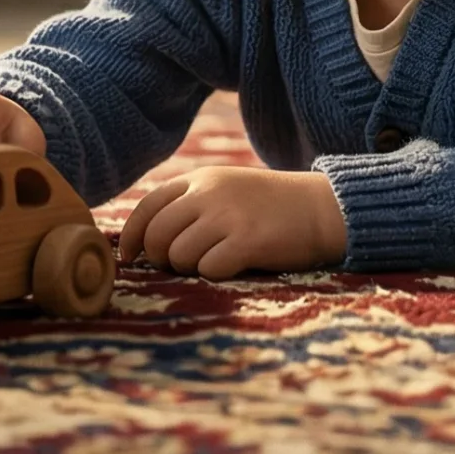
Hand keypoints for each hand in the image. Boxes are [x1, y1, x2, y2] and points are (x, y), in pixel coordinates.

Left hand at [117, 166, 347, 278]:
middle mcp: (209, 193)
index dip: (131, 235)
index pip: (147, 206)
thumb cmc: (273, 207)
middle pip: (157, 235)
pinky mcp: (248, 241)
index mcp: (200, 179)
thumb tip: (146, 239)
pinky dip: (215, 274)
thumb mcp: (227, 190)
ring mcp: (228, 216)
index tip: (130, 257)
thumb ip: (190, 203)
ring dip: (190, 268)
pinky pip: (208, 269)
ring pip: (179, 255)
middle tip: (179, 265)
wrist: (325, 209)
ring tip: (215, 261)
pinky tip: (235, 265)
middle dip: (161, 258)